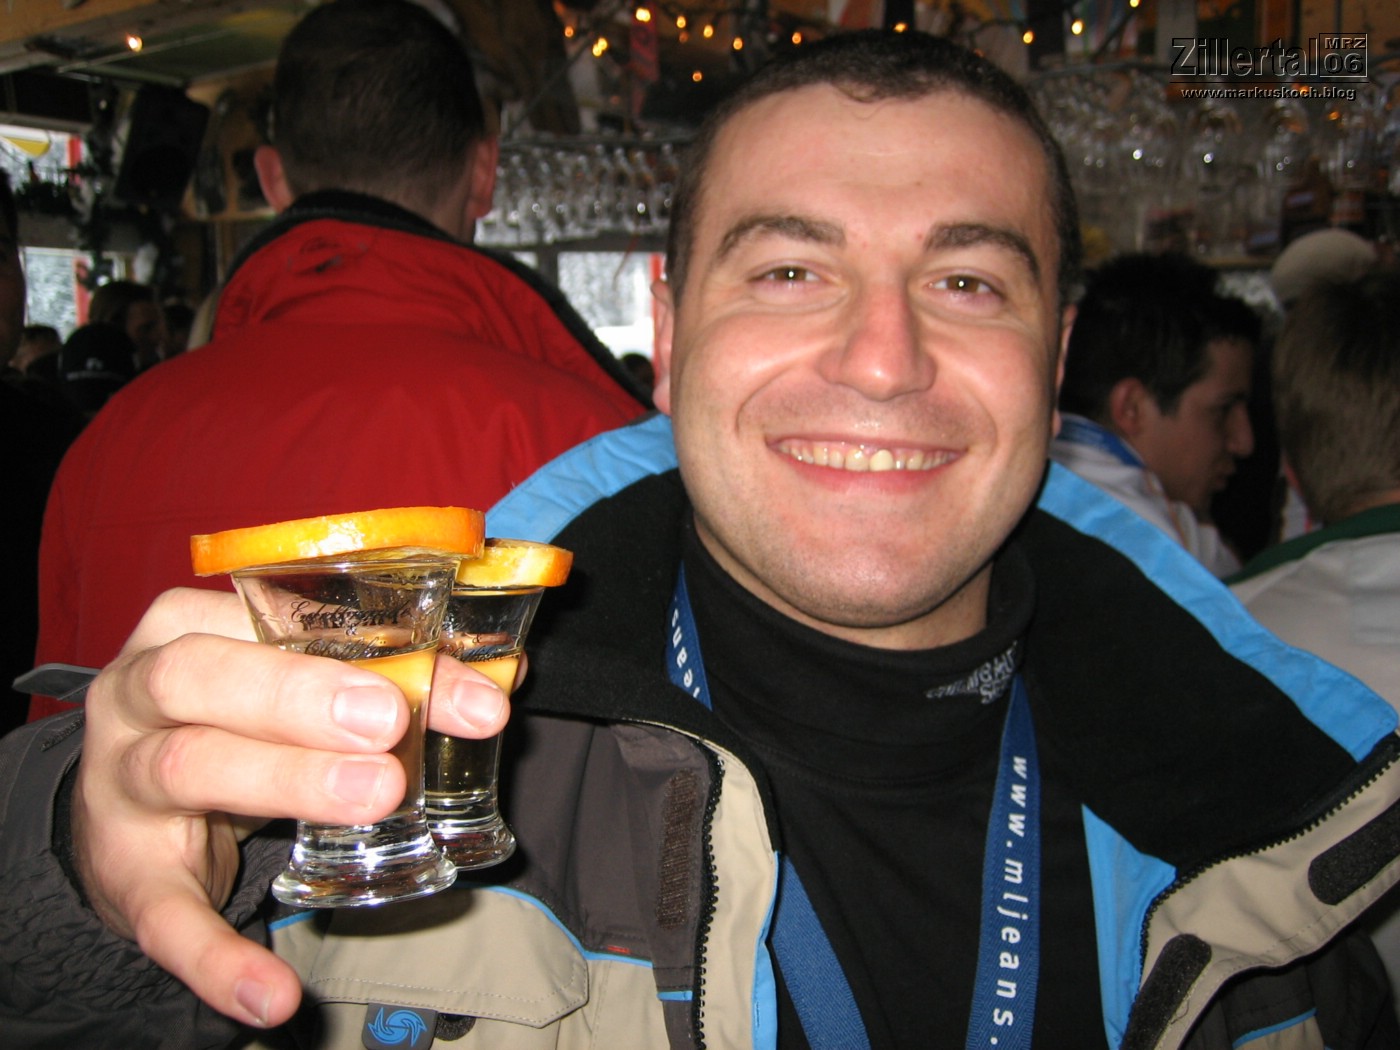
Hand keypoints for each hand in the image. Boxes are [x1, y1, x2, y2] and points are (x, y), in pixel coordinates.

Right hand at [70, 587, 509, 1028]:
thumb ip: (388, 680)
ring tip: (377, 795)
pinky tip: (274, 994)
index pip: (271, 617)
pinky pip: (165, 918)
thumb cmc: (233, 724)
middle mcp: (140, 693)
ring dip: (286, 782)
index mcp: (188, 628)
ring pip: (190, 767)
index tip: (451, 676)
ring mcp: (123, 785)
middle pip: (205, 677)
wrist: (129, 811)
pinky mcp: (126, 877)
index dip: (360, 640)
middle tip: (389, 723)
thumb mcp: (294, 691)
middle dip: (301, 696)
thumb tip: (501, 686)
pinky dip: (217, 959)